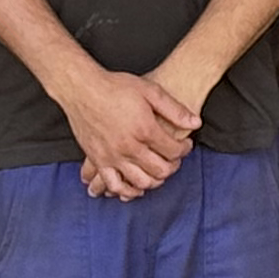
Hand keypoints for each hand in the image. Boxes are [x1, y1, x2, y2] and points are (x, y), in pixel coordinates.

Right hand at [59, 65, 200, 201]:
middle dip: (172, 166)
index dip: (184, 150)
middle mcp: (129, 147)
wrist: (82, 88)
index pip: (174, 151)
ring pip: (140, 182)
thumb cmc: (115, 87)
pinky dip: (126, 191)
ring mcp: (112, 156)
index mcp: (145, 129)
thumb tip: (196, 123)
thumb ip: (175, 109)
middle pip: (160, 170)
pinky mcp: (97, 160)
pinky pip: (114, 184)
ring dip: (154, 181)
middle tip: (173, 159)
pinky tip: (134, 188)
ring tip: (157, 172)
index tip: (185, 145)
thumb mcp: (150, 90)